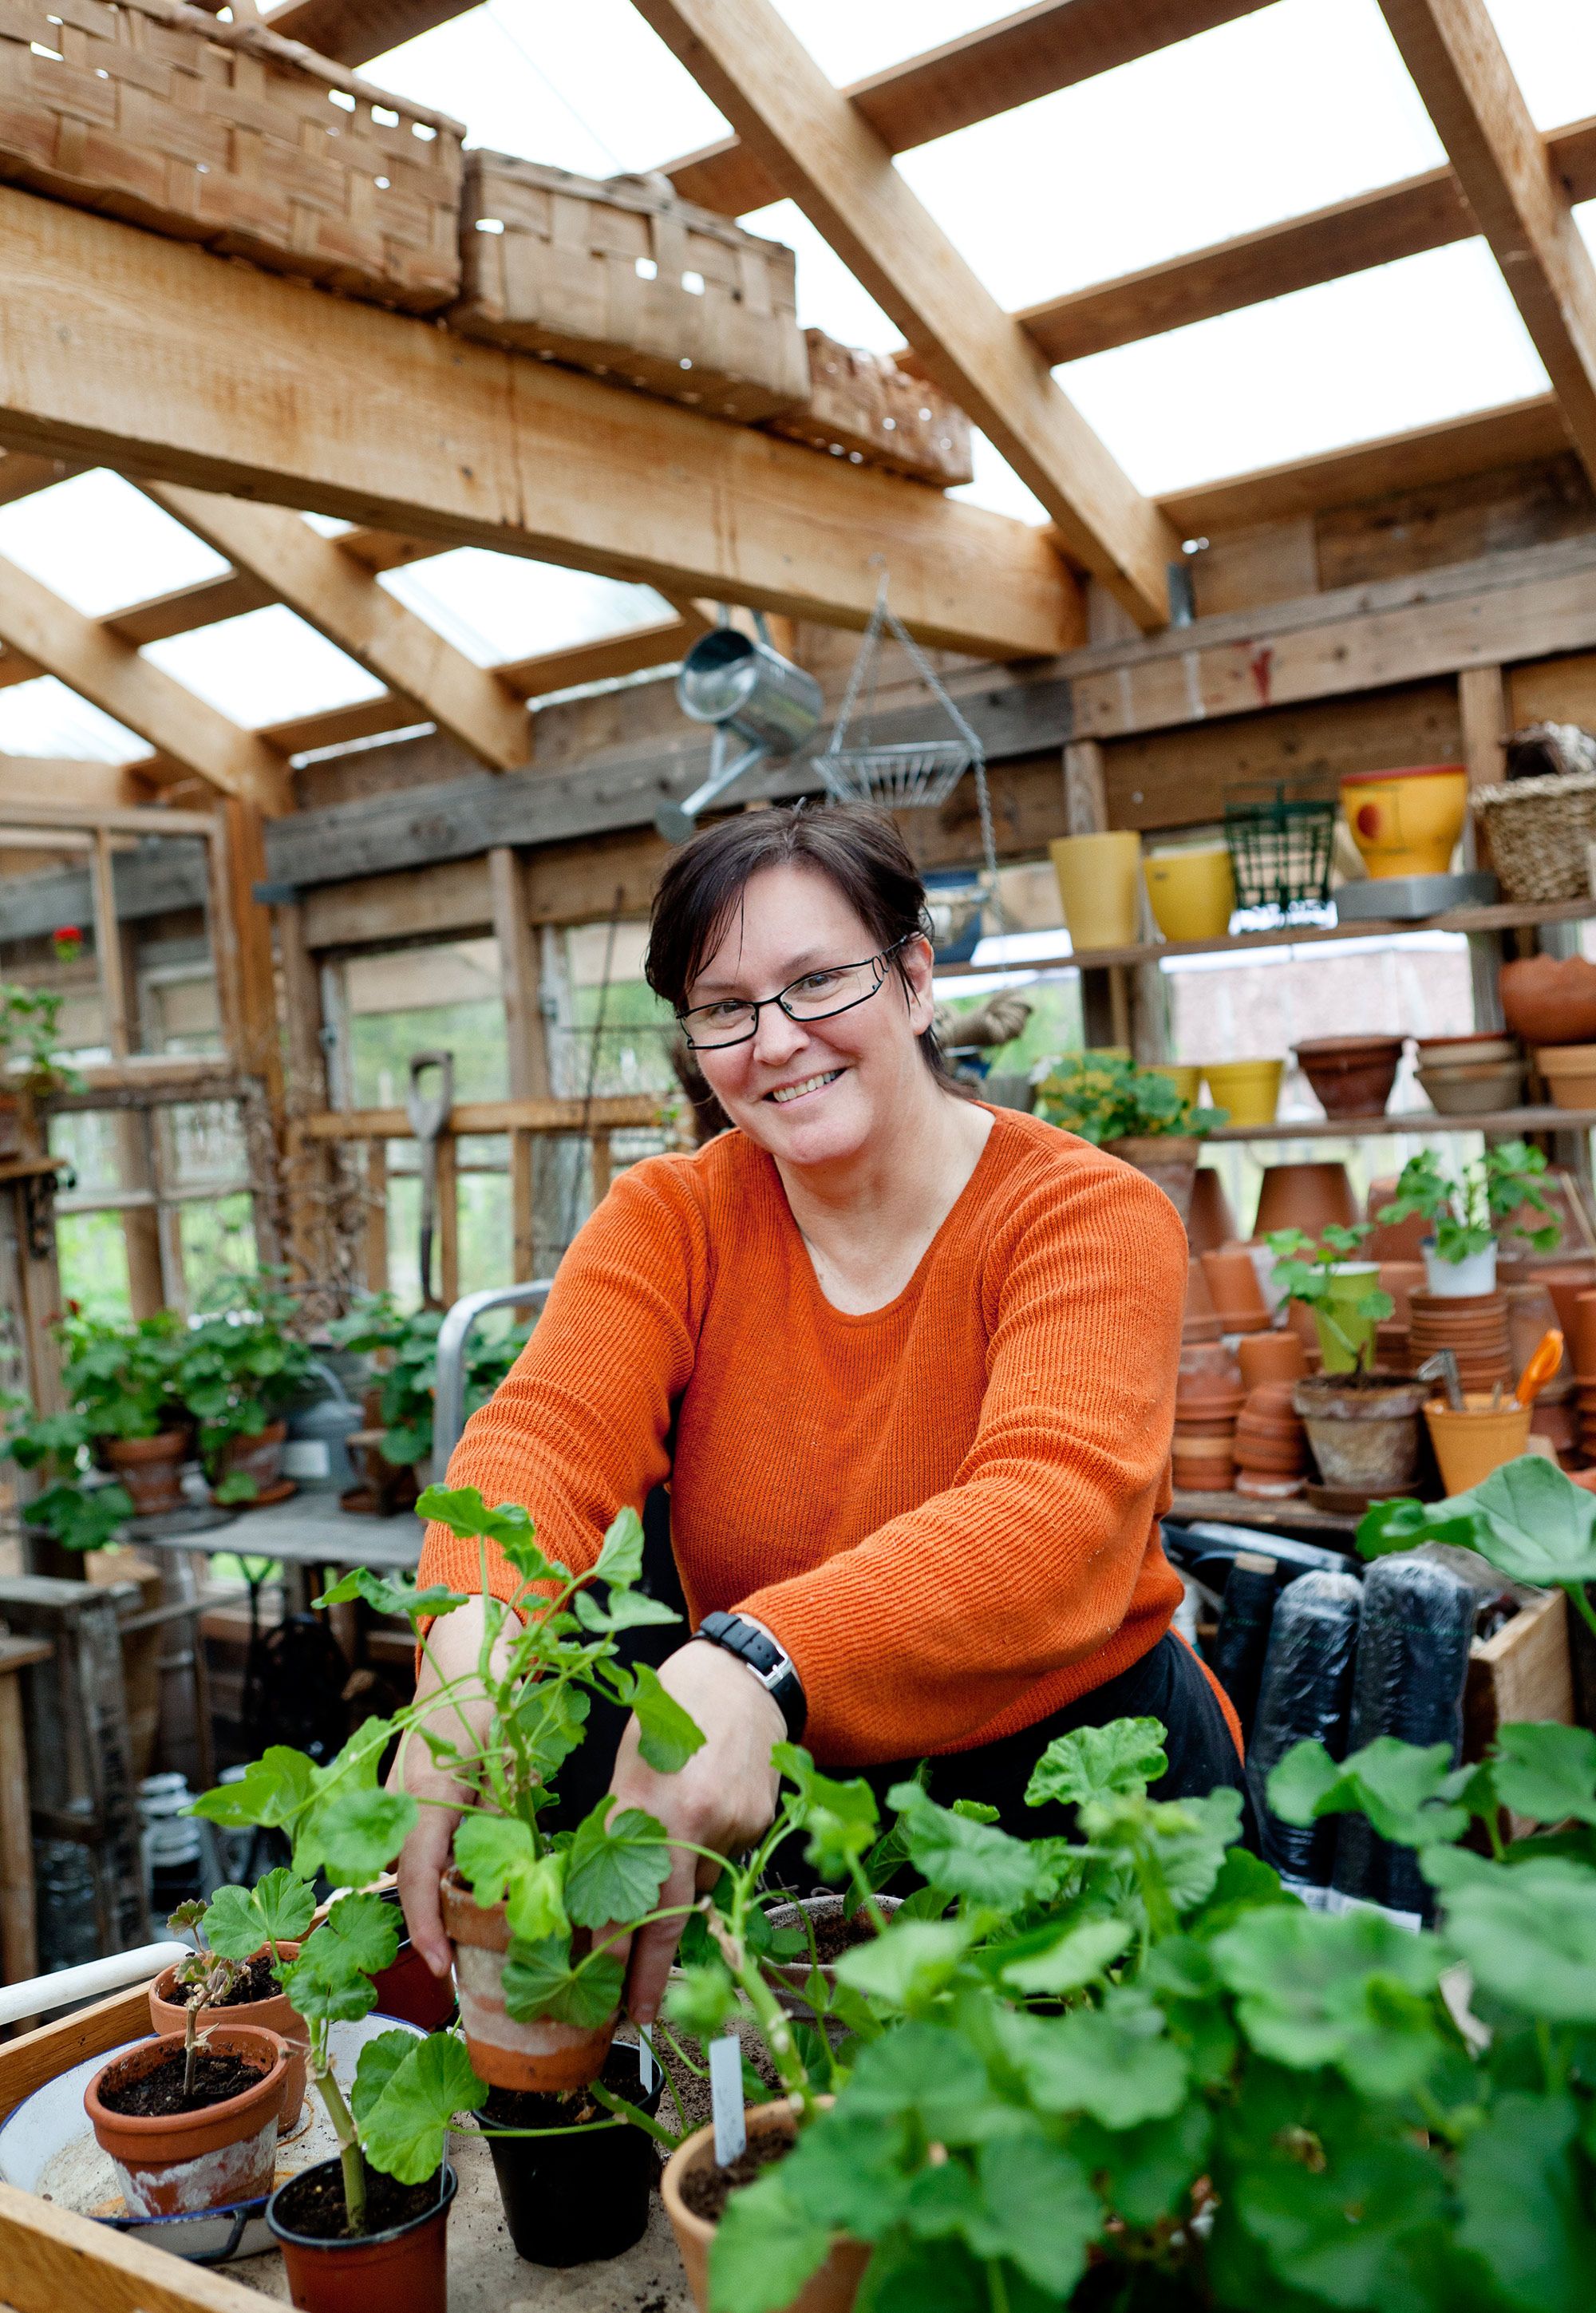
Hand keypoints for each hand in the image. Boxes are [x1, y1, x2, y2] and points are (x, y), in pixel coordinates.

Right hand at [388, 1595, 514, 1976]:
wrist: (462, 1650)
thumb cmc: (490, 1702)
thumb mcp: (507, 1764)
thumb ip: (502, 1823)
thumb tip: (509, 1876)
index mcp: (426, 1795)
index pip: (417, 1878)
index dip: (429, 1927)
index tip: (443, 1968)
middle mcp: (397, 1798)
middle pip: (407, 1874)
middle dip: (437, 1901)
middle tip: (480, 1917)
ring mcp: (391, 1791)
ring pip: (406, 1855)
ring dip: (437, 1870)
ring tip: (481, 1867)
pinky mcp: (396, 1785)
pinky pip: (408, 1832)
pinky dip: (433, 1845)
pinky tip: (468, 1834)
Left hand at [599, 1640, 783, 2026]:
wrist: (740, 1681)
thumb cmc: (671, 1713)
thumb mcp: (629, 1765)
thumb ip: (618, 1827)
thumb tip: (601, 1890)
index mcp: (642, 1806)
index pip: (621, 1896)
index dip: (611, 1948)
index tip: (602, 1988)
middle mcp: (687, 1823)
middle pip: (667, 1916)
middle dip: (651, 1973)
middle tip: (641, 2015)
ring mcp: (729, 1826)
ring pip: (700, 1883)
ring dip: (683, 1886)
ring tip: (681, 1841)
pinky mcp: (757, 1825)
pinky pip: (727, 1858)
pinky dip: (712, 1850)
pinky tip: (711, 1809)